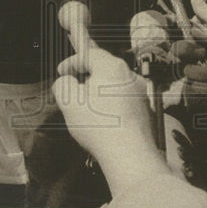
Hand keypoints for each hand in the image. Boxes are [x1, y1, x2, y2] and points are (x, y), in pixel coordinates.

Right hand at [53, 44, 166, 192]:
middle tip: (73, 90)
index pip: (89, 54)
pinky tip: (102, 122)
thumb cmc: (100, 127)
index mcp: (113, 67)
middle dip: (86, 77)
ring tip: (87, 110)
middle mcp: (130, 76)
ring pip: (114, 85)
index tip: (62, 72)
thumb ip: (63, 84)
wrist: (129, 153)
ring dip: (99, 92)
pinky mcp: (144, 110)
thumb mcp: (68, 102)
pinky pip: (123, 101)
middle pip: (103, 68)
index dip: (72, 62)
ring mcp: (140, 93)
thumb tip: (66, 82)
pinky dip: (111, 105)